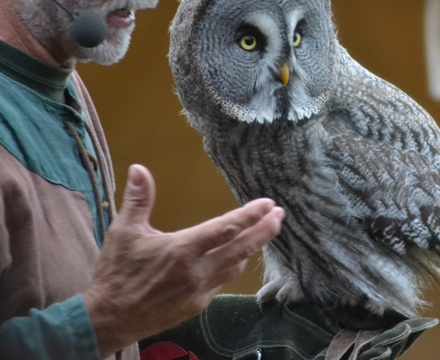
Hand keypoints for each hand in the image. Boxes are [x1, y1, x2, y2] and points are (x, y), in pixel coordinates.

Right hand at [83, 164, 283, 356]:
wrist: (109, 320)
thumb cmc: (116, 273)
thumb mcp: (124, 232)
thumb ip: (138, 199)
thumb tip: (139, 168)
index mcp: (183, 249)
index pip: (226, 228)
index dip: (250, 215)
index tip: (268, 203)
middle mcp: (197, 271)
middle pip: (242, 248)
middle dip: (265, 230)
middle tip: (280, 215)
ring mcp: (201, 291)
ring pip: (236, 265)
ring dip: (252, 248)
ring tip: (264, 232)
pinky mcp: (199, 305)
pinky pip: (223, 282)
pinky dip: (232, 266)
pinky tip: (235, 257)